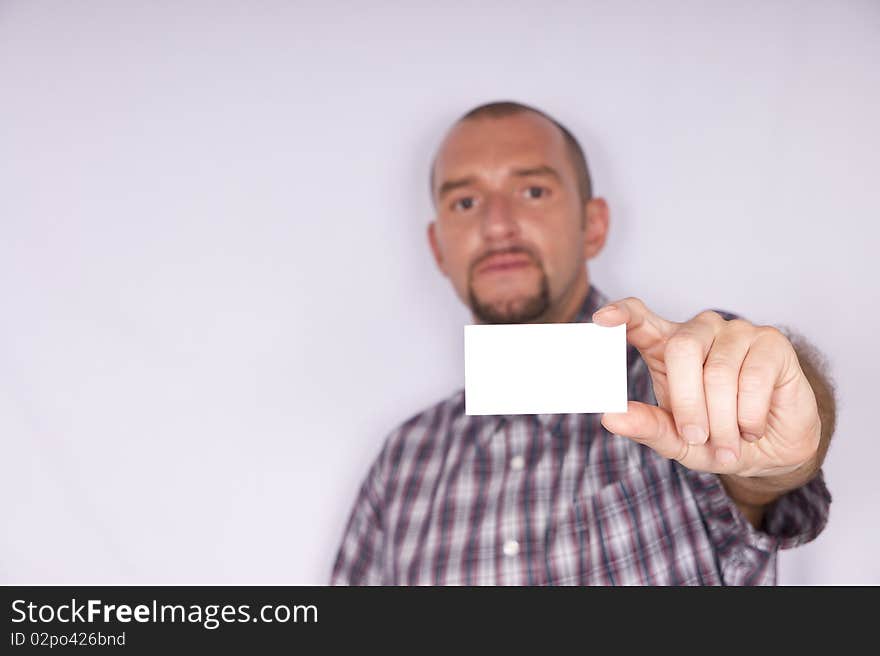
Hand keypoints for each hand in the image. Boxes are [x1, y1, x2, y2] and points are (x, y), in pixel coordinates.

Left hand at [592, 298, 820, 477]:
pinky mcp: (771, 343)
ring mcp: (737, 332)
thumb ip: (647, 426)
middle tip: (696, 437)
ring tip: (728, 445)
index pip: (640, 319)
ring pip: (720, 372)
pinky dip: (750, 416)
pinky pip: (754, 379)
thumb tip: (612, 417)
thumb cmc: (717, 436)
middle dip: (687, 402)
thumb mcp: (677, 440)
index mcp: (667, 346)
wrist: (771, 449)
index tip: (602, 319)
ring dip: (723, 420)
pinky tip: (751, 429)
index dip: (623, 314)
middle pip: (682, 349)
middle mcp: (700, 331)